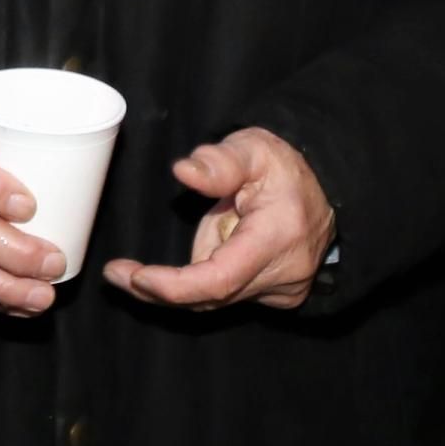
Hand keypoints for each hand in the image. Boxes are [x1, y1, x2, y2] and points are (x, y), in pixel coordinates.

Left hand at [106, 127, 334, 310]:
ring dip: (191, 271)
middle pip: (210, 296)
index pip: (218, 279)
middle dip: (161, 286)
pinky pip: (229, 294)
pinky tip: (215, 247)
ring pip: (216, 297)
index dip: (172, 285)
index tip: (134, 276)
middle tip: (117, 273)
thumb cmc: (285, 167)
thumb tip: (184, 171)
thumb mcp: (253, 148)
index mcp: (278, 237)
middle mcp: (286, 273)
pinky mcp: (280, 296)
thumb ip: (219, 162)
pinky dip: (209, 276)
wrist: (327, 187)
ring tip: (201, 231)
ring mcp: (285, 291)